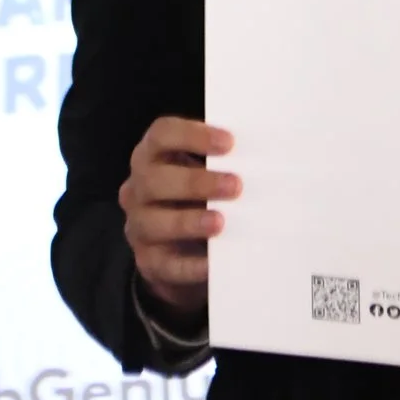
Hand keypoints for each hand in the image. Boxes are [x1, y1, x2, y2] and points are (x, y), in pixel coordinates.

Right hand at [119, 116, 236, 318]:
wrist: (181, 252)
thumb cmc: (198, 198)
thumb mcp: (203, 174)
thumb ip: (221, 164)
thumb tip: (262, 158)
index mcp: (152, 156)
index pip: (161, 134)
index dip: (192, 136)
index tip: (229, 143)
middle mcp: (137, 189)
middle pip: (153, 179)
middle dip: (195, 182)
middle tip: (235, 186)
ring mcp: (138, 227)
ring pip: (152, 222)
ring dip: (188, 221)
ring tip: (221, 222)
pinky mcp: (149, 262)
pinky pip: (166, 265)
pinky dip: (191, 264)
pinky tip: (214, 261)